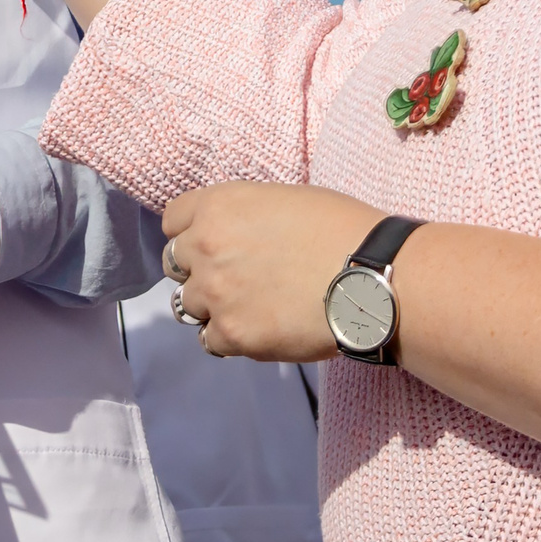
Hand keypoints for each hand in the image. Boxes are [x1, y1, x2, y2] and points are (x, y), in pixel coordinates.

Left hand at [161, 182, 389, 362]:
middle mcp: (205, 246)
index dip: (191, 233)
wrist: (368, 277)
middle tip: (234, 278)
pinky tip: (257, 329)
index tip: (211, 244)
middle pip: (175, 264)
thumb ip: (243, 218)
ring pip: (187, 305)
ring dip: (211, 306)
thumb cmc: (340, 229)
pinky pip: (209, 340)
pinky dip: (229, 338)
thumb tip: (235, 237)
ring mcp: (215, 293)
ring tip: (248, 308)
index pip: (172, 221)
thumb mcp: (281, 200)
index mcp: (218, 206)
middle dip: (198, 270)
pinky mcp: (232, 334)